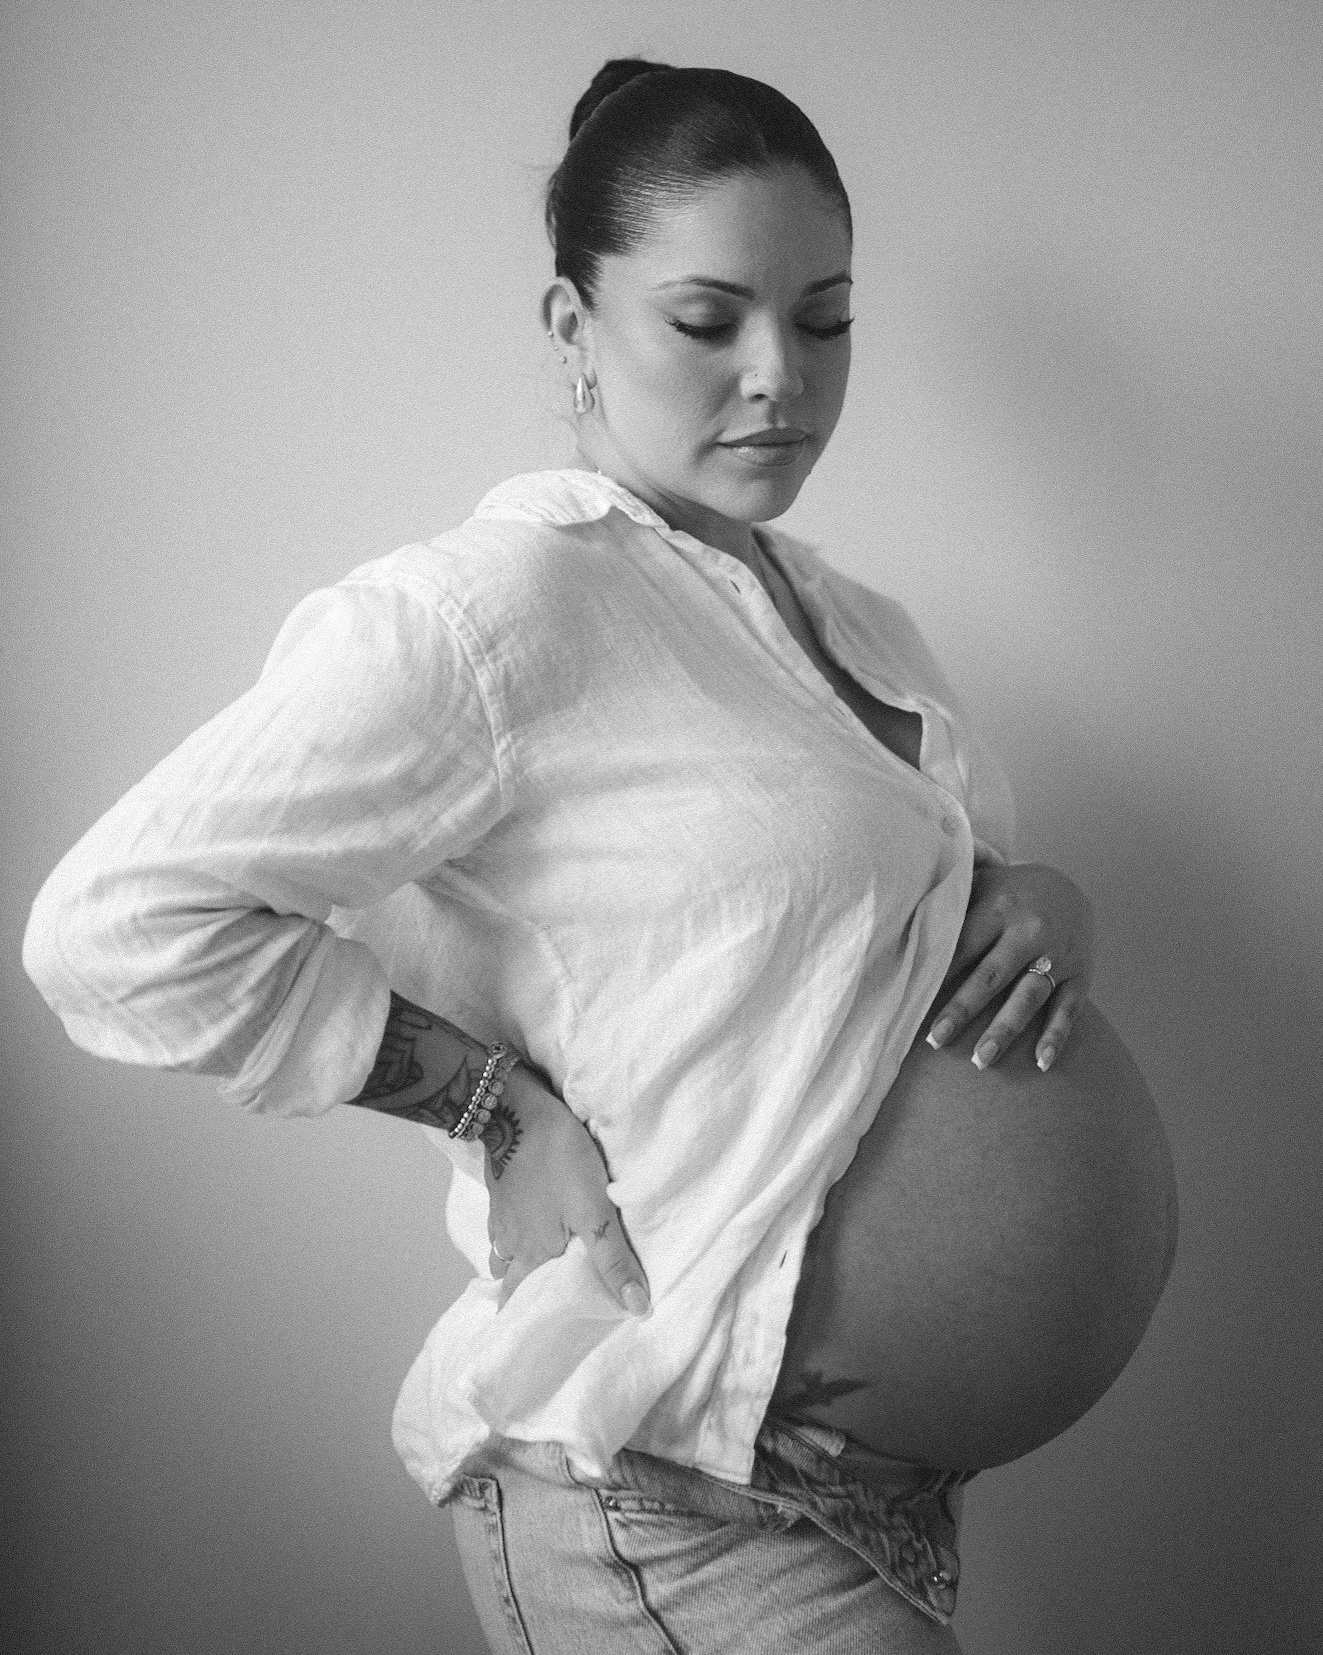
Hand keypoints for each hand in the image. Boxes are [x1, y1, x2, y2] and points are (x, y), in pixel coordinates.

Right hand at [483, 1063, 650, 1315]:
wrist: (517, 1109)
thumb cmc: (559, 1161)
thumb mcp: (595, 1211)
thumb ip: (613, 1260)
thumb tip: (636, 1309)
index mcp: (532, 1256)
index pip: (521, 1303)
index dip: (529, 1320)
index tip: (539, 1338)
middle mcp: (509, 1243)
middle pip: (511, 1281)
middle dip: (523, 1295)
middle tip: (542, 1305)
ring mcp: (499, 1216)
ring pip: (504, 1253)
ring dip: (516, 1265)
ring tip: (537, 1270)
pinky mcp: (498, 1190)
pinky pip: (503, 1226)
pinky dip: (513, 1235)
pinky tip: (530, 1225)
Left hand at [925, 861, 1094, 1072]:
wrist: (1069, 887)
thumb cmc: (1007, 893)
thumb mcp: (980, 885)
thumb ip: (948, 901)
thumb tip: (898, 917)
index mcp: (999, 907)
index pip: (962, 946)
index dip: (938, 974)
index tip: (911, 1001)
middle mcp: (1029, 931)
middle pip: (991, 976)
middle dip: (962, 1009)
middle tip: (935, 1040)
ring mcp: (1058, 955)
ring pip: (1028, 997)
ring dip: (1004, 1030)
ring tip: (980, 1061)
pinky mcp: (1081, 975)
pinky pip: (1068, 1009)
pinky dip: (1055, 1036)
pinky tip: (1041, 1063)